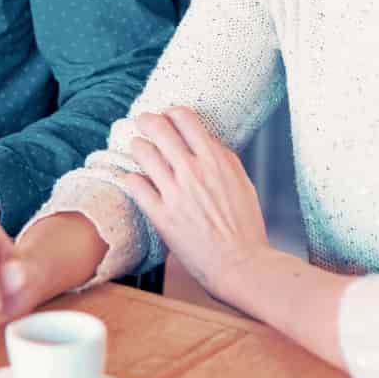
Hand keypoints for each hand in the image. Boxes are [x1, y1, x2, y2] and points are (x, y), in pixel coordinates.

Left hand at [118, 108, 272, 304]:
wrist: (241, 265)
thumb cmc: (246, 226)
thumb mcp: (242, 183)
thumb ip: (223, 159)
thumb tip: (206, 141)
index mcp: (215, 160)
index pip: (185, 118)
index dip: (173, 113)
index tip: (169, 117)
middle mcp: (192, 171)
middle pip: (158, 128)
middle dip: (147, 121)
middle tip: (143, 122)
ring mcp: (174, 192)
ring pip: (142, 152)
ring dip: (138, 146)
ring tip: (138, 148)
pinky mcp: (161, 215)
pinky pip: (135, 185)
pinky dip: (133, 178)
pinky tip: (136, 180)